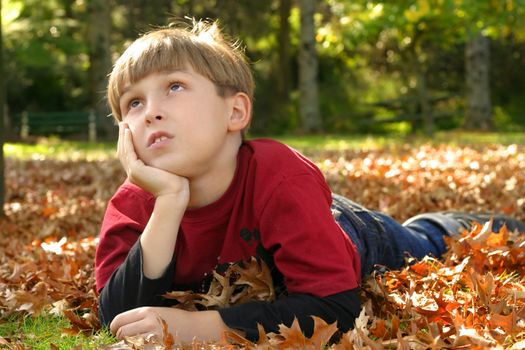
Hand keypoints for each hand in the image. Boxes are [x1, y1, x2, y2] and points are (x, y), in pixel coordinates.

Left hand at [110, 307, 228, 342]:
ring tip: (137, 344)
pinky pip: (138, 349)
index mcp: (146, 311)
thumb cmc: (177, 321)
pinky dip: (137, 349)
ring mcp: (152, 335)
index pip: (119, 320)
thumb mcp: (158, 313)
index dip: (114, 328)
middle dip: (121, 339)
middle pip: (121, 333)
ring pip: (127, 344)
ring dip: (129, 346)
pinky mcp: (156, 346)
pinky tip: (144, 347)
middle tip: (127, 341)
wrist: (197, 328)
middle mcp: (147, 321)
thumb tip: (121, 328)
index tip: (116, 332)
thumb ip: (140, 318)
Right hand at [117, 123, 189, 200]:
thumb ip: (162, 160)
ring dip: (123, 137)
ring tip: (123, 125)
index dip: (127, 142)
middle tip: (122, 124)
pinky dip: (127, 141)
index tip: (128, 130)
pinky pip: (128, 152)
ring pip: (124, 151)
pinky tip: (127, 132)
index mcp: (139, 173)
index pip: (129, 155)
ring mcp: (133, 173)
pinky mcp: (135, 170)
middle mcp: (133, 173)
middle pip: (123, 152)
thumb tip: (168, 149)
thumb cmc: (176, 182)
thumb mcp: (166, 168)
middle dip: (122, 137)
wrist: (175, 194)